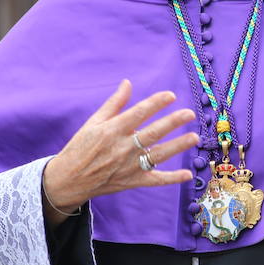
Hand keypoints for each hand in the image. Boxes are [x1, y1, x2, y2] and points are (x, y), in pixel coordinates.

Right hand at [41, 80, 197, 219]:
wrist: (69, 179)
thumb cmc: (81, 147)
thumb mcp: (93, 122)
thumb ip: (114, 103)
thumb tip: (128, 83)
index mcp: (112, 130)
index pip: (139, 113)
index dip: (156, 103)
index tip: (171, 95)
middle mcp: (122, 148)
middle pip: (152, 133)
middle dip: (172, 122)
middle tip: (189, 113)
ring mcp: (128, 166)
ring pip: (158, 155)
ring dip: (177, 146)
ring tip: (194, 137)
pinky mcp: (132, 181)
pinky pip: (155, 180)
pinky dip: (172, 178)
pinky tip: (187, 175)